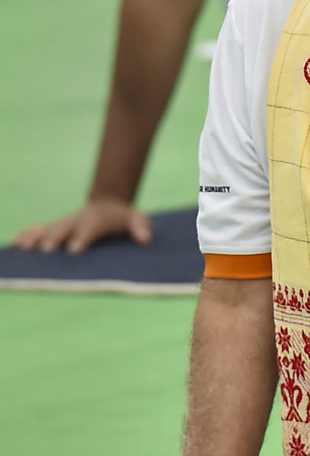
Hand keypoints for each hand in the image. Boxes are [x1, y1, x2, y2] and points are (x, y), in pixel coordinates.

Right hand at [13, 198, 152, 253]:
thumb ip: (141, 227)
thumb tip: (146, 239)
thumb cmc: (124, 217)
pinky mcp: (55, 226)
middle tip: (47, 251)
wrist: (108, 204)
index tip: (75, 250)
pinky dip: (28, 235)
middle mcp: (76, 221)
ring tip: (24, 247)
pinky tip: (17, 244)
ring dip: (36, 238)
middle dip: (55, 239)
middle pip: (64, 229)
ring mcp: (64, 223)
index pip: (89, 229)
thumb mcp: (137, 218)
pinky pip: (39, 229)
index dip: (82, 238)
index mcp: (96, 220)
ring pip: (48, 229)